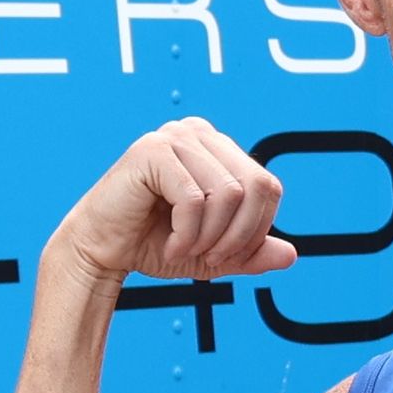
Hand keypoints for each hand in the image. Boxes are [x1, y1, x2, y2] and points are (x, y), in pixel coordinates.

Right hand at [54, 117, 297, 283]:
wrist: (101, 250)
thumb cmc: (153, 244)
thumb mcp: (213, 254)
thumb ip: (251, 253)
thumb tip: (291, 255)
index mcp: (219, 148)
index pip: (268, 186)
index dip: (257, 230)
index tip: (227, 256)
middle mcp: (199, 133)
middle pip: (257, 186)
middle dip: (239, 235)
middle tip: (213, 259)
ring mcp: (175, 136)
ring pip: (229, 194)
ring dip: (210, 238)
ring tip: (186, 250)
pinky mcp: (152, 151)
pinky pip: (194, 200)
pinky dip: (188, 235)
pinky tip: (170, 244)